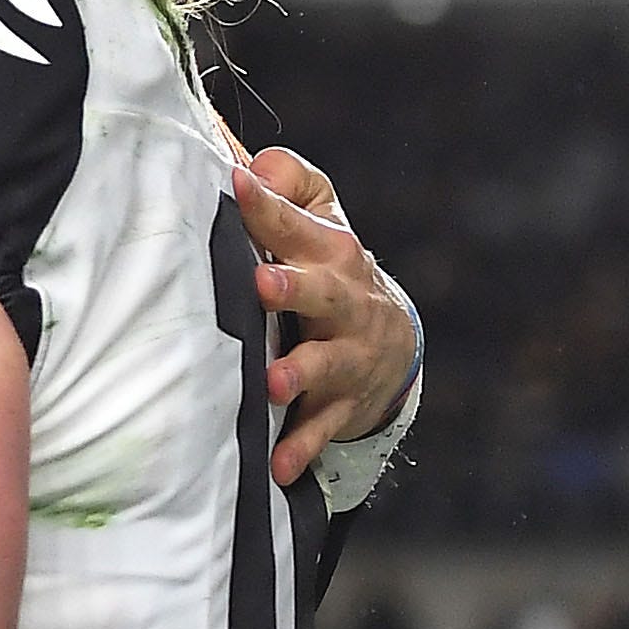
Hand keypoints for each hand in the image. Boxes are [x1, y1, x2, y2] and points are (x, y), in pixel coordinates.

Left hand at [237, 151, 418, 483]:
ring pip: (327, 363)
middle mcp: (344, 301)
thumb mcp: (320, 217)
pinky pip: (323, 428)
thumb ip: (287, 183)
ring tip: (273, 382)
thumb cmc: (329, 268)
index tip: (236, 184)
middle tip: (261, 284)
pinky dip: (301, 447)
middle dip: (293, 288)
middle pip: (322, 291)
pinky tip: (277, 465)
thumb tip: (251, 163)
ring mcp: (347, 355)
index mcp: (330, 250)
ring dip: (300, 373)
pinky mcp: (343, 403)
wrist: (391, 342)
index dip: (267, 203)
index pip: (296, 221)